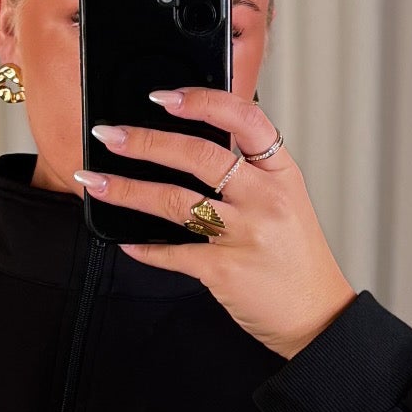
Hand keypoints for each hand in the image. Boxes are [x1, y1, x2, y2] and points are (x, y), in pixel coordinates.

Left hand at [75, 87, 358, 359]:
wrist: (316, 314)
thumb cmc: (297, 259)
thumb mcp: (287, 203)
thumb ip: (249, 175)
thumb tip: (191, 147)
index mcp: (281, 174)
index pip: (245, 119)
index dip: (202, 101)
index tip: (163, 96)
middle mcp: (265, 199)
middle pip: (199, 155)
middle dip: (145, 141)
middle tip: (109, 135)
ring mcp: (245, 235)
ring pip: (175, 201)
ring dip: (128, 190)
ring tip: (94, 181)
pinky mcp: (225, 271)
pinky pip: (173, 253)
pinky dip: (145, 248)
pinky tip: (126, 241)